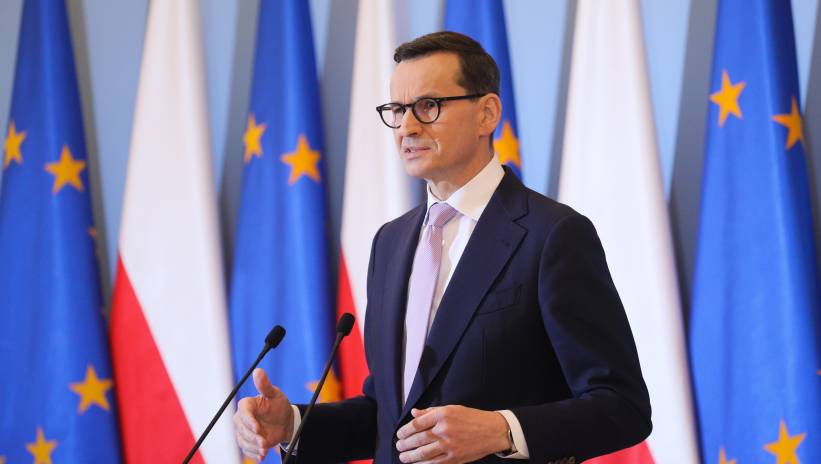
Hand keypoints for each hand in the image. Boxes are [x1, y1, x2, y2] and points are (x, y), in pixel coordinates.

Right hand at [233, 368, 294, 461]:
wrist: (283, 421)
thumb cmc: (279, 405)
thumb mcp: (275, 395)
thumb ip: (265, 385)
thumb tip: (258, 370)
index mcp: (246, 405)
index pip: (243, 413)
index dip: (249, 422)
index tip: (258, 429)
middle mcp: (241, 418)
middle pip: (242, 429)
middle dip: (253, 437)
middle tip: (265, 442)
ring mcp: (242, 430)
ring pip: (243, 440)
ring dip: (254, 446)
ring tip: (266, 448)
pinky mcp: (245, 441)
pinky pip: (246, 449)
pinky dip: (254, 453)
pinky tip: (262, 455)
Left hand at [395, 405, 509, 462]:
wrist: (492, 431)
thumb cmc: (472, 418)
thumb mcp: (452, 409)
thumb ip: (431, 412)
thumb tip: (414, 413)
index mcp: (443, 415)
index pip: (418, 423)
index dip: (405, 430)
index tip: (400, 434)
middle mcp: (445, 429)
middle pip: (419, 439)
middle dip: (405, 444)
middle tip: (399, 446)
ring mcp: (450, 445)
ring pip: (424, 453)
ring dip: (411, 456)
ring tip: (403, 457)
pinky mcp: (455, 457)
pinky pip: (435, 463)